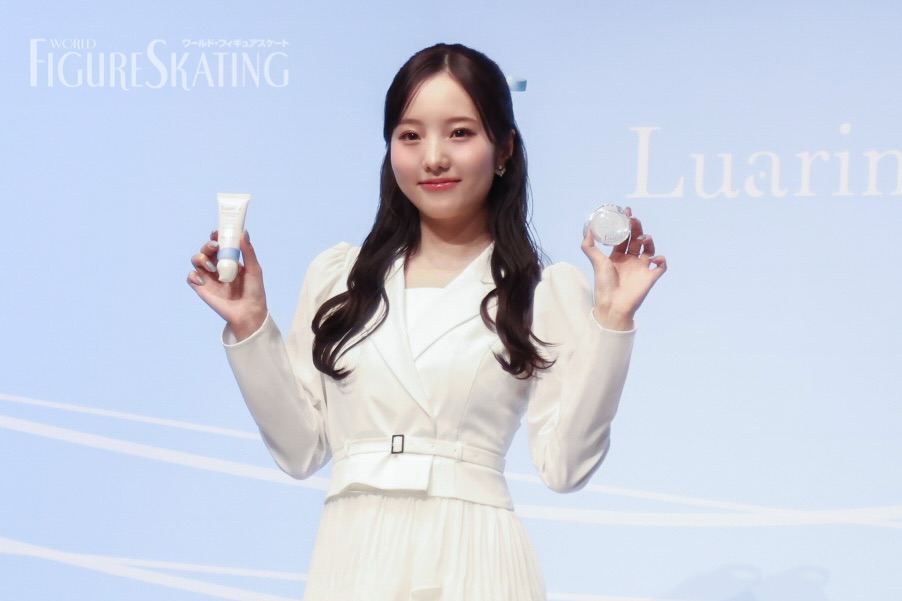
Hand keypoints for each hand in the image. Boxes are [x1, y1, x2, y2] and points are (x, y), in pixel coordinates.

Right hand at [187, 231, 268, 340]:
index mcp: (230, 260)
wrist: (248, 312)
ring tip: (212, 266)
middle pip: (206, 250)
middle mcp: (217, 266)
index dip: (216, 237)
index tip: (217, 233)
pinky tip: (203, 279)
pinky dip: (193, 275)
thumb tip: (244, 232)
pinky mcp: (202, 288)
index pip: (219, 244)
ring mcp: (209, 277)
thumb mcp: (254, 269)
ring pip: (196, 260)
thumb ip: (248, 251)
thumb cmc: (254, 291)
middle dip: (207, 245)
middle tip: (215, 246)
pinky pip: (191, 277)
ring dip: (200, 258)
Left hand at [580, 207, 666, 329]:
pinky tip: (654, 258)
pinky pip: (661, 266)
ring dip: (649, 240)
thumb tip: (588, 228)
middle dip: (637, 228)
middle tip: (634, 220)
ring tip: (642, 238)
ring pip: (650, 249)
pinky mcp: (650, 277)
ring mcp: (641, 268)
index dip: (626, 224)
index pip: (624, 236)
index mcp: (618, 256)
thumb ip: (589, 246)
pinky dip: (661, 260)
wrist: (613, 305)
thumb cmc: (604, 285)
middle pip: (637, 239)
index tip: (626, 212)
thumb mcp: (595, 262)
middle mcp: (630, 260)